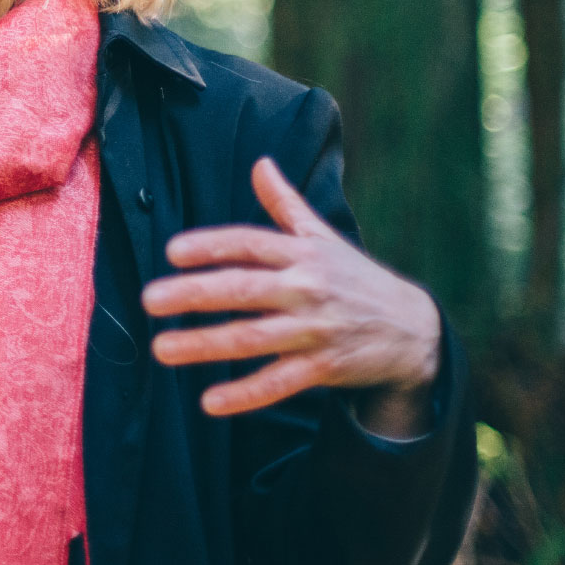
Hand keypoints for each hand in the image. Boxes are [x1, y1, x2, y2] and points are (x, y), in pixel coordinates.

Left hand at [140, 156, 441, 436]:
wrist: (415, 329)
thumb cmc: (355, 278)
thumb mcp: (324, 237)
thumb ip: (286, 203)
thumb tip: (260, 163)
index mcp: (303, 254)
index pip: (251, 243)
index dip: (212, 245)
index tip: (172, 251)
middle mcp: (307, 288)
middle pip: (244, 289)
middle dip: (194, 293)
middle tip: (150, 300)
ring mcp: (315, 329)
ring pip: (252, 338)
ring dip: (205, 344)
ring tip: (161, 349)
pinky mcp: (324, 368)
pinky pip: (278, 382)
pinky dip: (245, 394)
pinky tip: (209, 402)